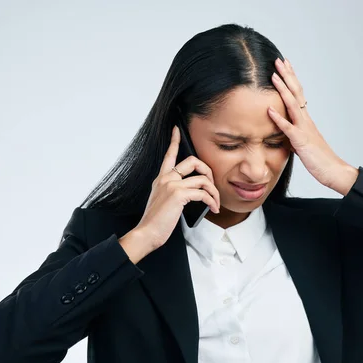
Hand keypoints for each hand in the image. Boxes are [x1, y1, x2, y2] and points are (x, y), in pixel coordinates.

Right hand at [130, 126, 220, 254]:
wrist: (147, 233)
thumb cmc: (156, 222)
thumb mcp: (162, 201)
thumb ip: (173, 192)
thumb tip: (192, 192)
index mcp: (161, 178)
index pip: (169, 155)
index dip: (174, 140)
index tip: (177, 130)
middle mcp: (166, 178)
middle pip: (194, 161)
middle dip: (209, 172)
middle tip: (213, 187)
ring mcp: (172, 185)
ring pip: (203, 179)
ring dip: (214, 193)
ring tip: (216, 204)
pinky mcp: (179, 194)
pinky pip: (203, 193)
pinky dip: (212, 201)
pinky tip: (213, 209)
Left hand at [267, 57, 358, 194]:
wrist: (333, 171)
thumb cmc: (318, 159)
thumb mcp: (303, 143)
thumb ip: (294, 134)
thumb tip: (284, 131)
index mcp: (306, 119)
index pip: (298, 94)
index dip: (291, 79)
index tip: (284, 65)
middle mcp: (306, 120)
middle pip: (296, 92)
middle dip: (287, 76)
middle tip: (278, 60)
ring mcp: (304, 129)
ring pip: (293, 105)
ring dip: (283, 89)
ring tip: (273, 76)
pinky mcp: (301, 141)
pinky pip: (288, 128)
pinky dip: (278, 118)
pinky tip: (269, 109)